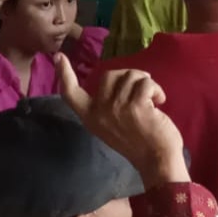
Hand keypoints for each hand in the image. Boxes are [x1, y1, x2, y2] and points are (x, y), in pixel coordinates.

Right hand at [56, 56, 188, 186]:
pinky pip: (146, 82)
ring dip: (147, 84)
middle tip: (142, 90)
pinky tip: (159, 102)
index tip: (58, 56)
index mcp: (90, 117)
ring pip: (131, 76)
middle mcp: (99, 112)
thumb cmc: (139, 141)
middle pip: (109, 74)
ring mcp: (116, 108)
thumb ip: (107, 106)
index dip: (64, 74)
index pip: (70, 93)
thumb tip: (116, 81)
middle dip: (130, 76)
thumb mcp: (111, 124)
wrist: (156, 160)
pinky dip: (156, 89)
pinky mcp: (135, 106)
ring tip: (153, 100)